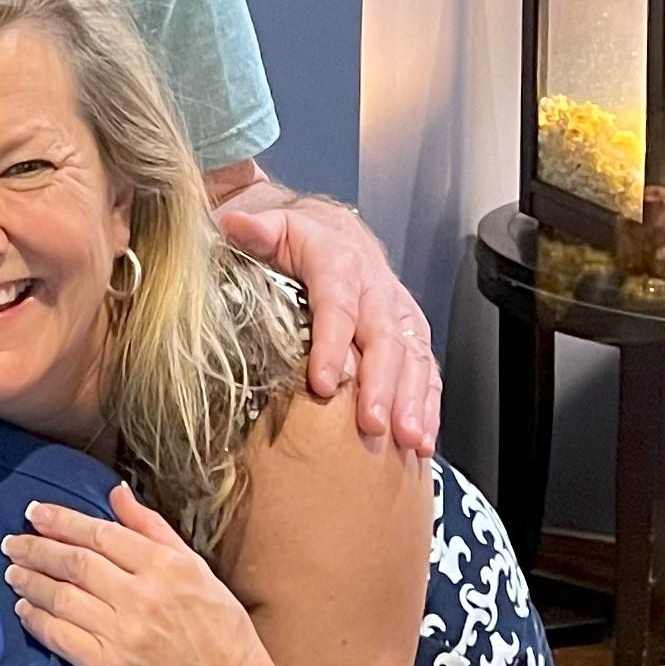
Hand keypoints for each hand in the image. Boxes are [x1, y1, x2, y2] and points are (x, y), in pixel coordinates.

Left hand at [5, 482, 285, 665]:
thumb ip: (153, 530)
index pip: (99, 533)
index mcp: (166, 566)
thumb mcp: (200, 571)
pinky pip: (61, 638)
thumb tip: (116, 493)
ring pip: (62, 597)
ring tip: (12, 571)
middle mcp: (141, 596)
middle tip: (11, 542)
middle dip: (36, 548)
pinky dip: (37, 620)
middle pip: (74, 562)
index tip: (34, 513)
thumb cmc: (224, 634)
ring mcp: (123, 634)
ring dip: (31, 581)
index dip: (61, 520)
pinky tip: (23, 609)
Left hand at [215, 192, 438, 455]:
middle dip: (382, 384)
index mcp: (340, 263)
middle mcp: (376, 288)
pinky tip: (423, 440)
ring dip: (412, 400)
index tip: (323, 382)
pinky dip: (428, 405)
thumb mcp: (274, 226)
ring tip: (407, 439)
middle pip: (384, 338)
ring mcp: (398, 312)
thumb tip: (236, 225)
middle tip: (373, 424)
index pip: (337, 305)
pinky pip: (426, 368)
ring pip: (413, 356)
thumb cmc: (299, 238)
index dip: (332, 344)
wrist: (333, 229)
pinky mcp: (410, 333)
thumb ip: (256, 230)